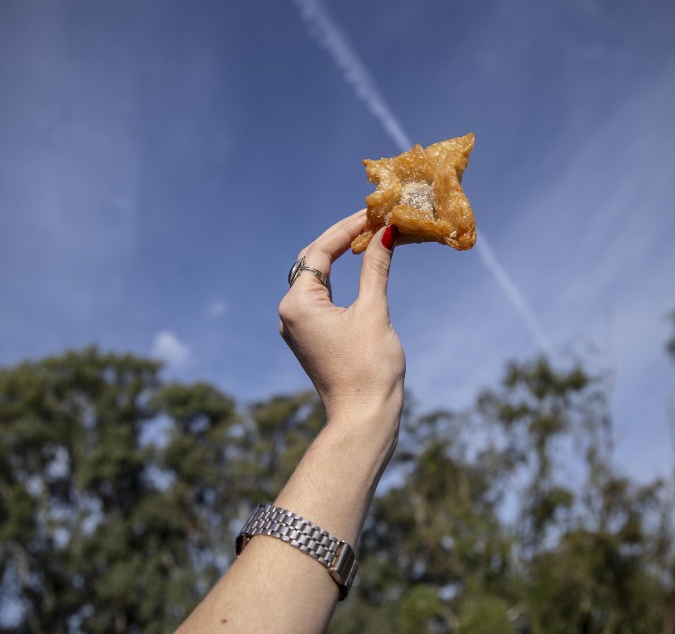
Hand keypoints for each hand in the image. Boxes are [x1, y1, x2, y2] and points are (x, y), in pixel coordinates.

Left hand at [279, 209, 404, 426]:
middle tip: (372, 220)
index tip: (373, 212)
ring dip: (341, 258)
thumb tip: (384, 232)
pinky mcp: (310, 338)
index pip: (320, 251)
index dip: (347, 228)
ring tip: (370, 237)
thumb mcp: (374, 311)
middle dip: (342, 239)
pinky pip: (321, 298)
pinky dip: (340, 281)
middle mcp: (290, 313)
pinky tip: (360, 268)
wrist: (364, 418)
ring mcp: (298, 327)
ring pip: (317, 279)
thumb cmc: (369, 368)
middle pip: (313, 262)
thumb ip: (376, 268)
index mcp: (298, 304)